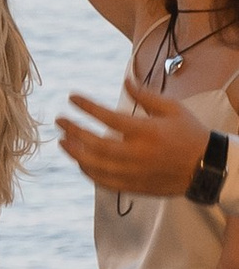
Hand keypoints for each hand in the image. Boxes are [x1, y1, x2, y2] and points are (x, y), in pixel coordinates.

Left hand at [60, 78, 210, 198]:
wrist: (209, 168)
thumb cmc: (191, 135)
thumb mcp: (172, 108)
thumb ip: (145, 95)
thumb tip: (125, 80)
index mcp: (147, 132)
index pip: (108, 118)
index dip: (87, 107)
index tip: (72, 98)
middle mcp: (139, 155)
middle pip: (96, 145)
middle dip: (74, 131)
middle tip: (59, 121)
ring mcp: (137, 174)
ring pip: (98, 167)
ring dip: (77, 154)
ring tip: (62, 142)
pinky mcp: (138, 188)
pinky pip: (108, 184)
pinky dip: (91, 174)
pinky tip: (81, 164)